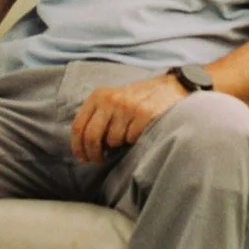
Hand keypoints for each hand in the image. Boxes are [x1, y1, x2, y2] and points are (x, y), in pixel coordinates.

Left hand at [70, 73, 191, 162]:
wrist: (170, 87)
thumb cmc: (138, 99)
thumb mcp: (112, 100)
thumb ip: (97, 116)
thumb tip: (83, 147)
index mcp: (98, 96)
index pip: (78, 126)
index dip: (78, 147)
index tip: (83, 159)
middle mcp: (111, 99)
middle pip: (92, 137)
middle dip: (94, 154)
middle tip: (99, 161)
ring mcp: (127, 106)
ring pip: (113, 141)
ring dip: (120, 144)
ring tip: (128, 134)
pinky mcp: (144, 114)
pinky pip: (132, 139)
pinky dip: (135, 140)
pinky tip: (141, 130)